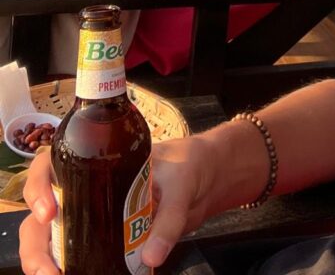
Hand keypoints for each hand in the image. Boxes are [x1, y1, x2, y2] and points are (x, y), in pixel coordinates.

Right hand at [20, 138, 214, 273]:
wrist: (206, 180)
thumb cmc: (188, 166)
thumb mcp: (181, 185)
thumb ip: (169, 220)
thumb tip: (151, 257)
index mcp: (97, 162)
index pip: (50, 166)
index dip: (38, 187)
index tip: (49, 213)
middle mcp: (86, 189)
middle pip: (42, 213)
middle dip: (36, 244)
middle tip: (48, 271)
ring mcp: (93, 216)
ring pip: (52, 239)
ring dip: (46, 261)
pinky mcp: (105, 239)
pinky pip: (77, 254)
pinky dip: (69, 268)